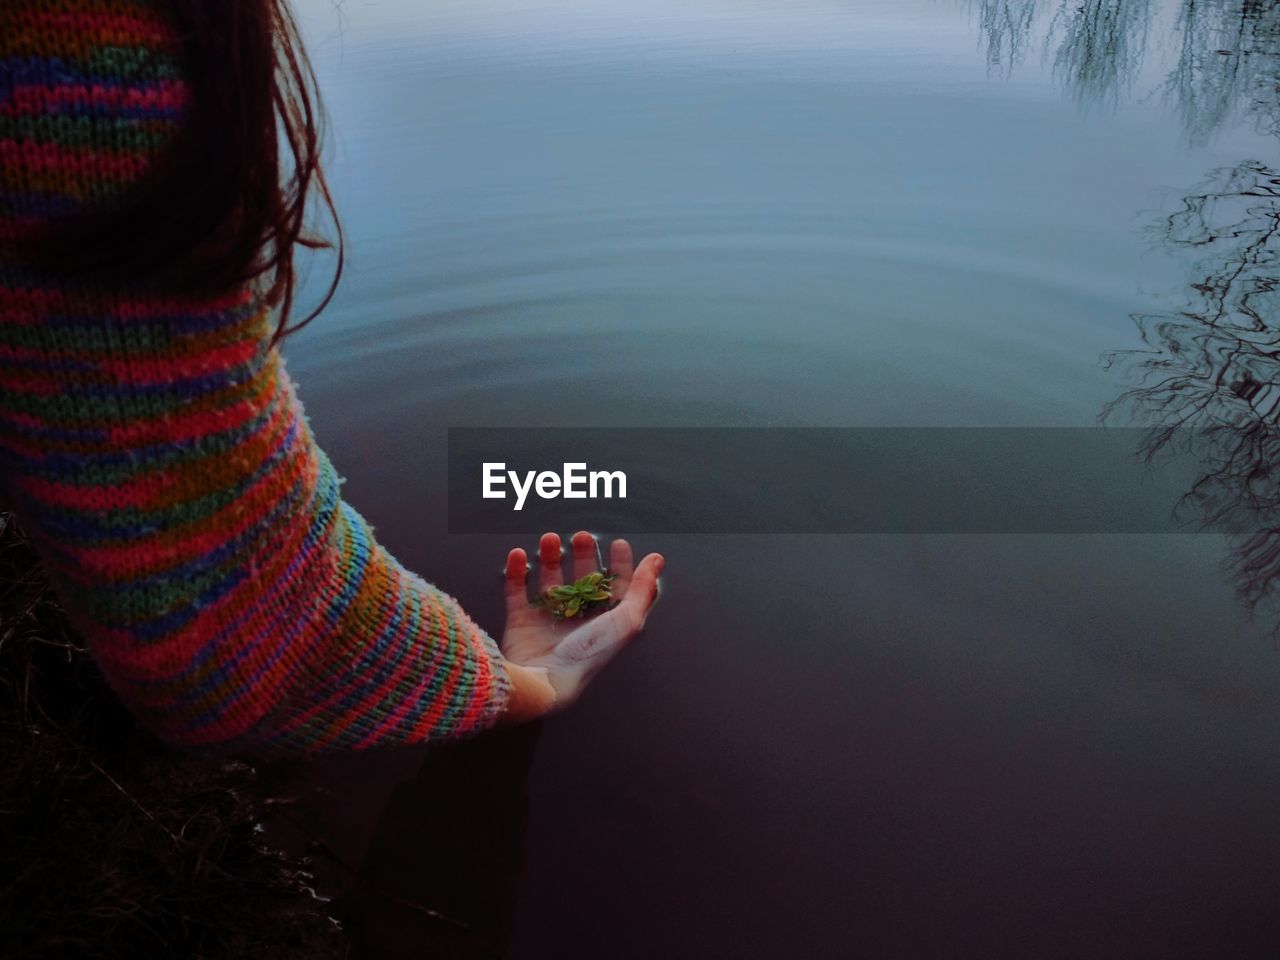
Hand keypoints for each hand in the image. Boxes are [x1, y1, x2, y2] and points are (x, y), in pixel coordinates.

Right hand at [500, 531, 663, 718]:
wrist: (546, 680)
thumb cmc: (589, 655)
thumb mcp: (626, 621)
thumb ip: (642, 589)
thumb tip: (656, 560)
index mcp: (604, 622)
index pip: (616, 588)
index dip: (619, 565)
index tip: (618, 544)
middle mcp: (578, 620)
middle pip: (582, 579)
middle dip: (583, 555)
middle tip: (582, 537)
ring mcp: (548, 620)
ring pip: (550, 580)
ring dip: (550, 557)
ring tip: (550, 539)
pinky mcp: (521, 622)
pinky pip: (517, 591)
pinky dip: (516, 571)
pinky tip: (520, 556)